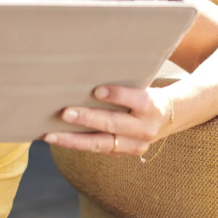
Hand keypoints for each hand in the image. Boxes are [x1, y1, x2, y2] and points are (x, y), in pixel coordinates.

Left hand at [44, 86, 171, 156]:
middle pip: (113, 124)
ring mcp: (134, 145)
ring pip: (101, 144)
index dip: (117, 95)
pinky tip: (56, 139)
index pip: (136, 100)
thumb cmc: (144, 93)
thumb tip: (94, 63)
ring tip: (51, 135)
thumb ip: (125, 79)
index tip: (96, 91)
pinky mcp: (123, 154)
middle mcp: (144, 128)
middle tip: (65, 113)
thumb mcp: (142, 83)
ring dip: (74, 140)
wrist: (166, 117)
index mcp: (151, 106)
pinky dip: (75, 145)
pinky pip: (97, 150)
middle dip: (88, 119)